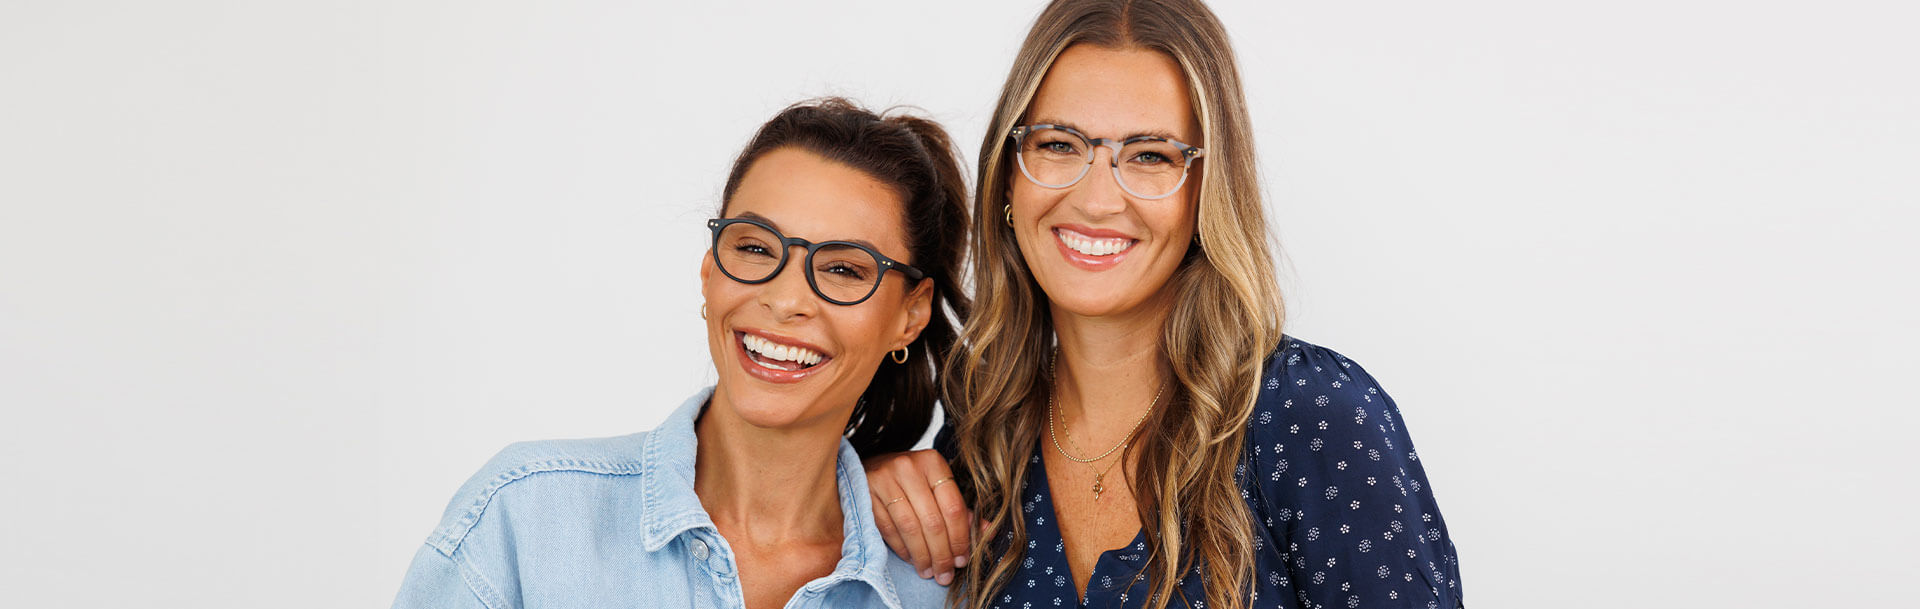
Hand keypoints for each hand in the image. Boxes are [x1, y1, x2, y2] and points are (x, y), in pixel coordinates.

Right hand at [864, 449, 972, 584]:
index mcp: (933, 462)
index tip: (961, 560)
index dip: (960, 539)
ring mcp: (884, 480)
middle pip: (932, 521)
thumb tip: (988, 530)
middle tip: (945, 574)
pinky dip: (902, 549)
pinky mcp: (866, 494)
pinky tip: (912, 559)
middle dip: (941, 554)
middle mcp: (908, 468)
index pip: (953, 507)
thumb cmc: (912, 480)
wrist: (872, 467)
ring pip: (910, 528)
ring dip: (922, 556)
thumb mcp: (937, 486)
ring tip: (929, 571)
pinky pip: (889, 529)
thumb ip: (960, 509)